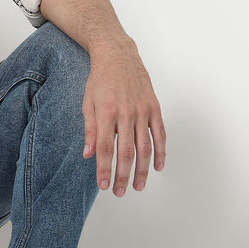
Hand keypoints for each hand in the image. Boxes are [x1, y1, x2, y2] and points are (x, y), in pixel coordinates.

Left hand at [82, 37, 165, 194]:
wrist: (118, 55)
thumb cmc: (100, 80)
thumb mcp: (87, 102)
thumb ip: (89, 129)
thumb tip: (89, 154)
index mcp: (106, 112)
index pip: (105, 148)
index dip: (104, 169)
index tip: (103, 185)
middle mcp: (126, 113)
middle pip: (126, 152)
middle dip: (123, 176)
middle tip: (120, 192)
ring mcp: (143, 110)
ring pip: (145, 147)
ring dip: (143, 170)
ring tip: (138, 186)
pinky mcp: (154, 107)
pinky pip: (160, 134)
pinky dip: (161, 152)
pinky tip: (158, 167)